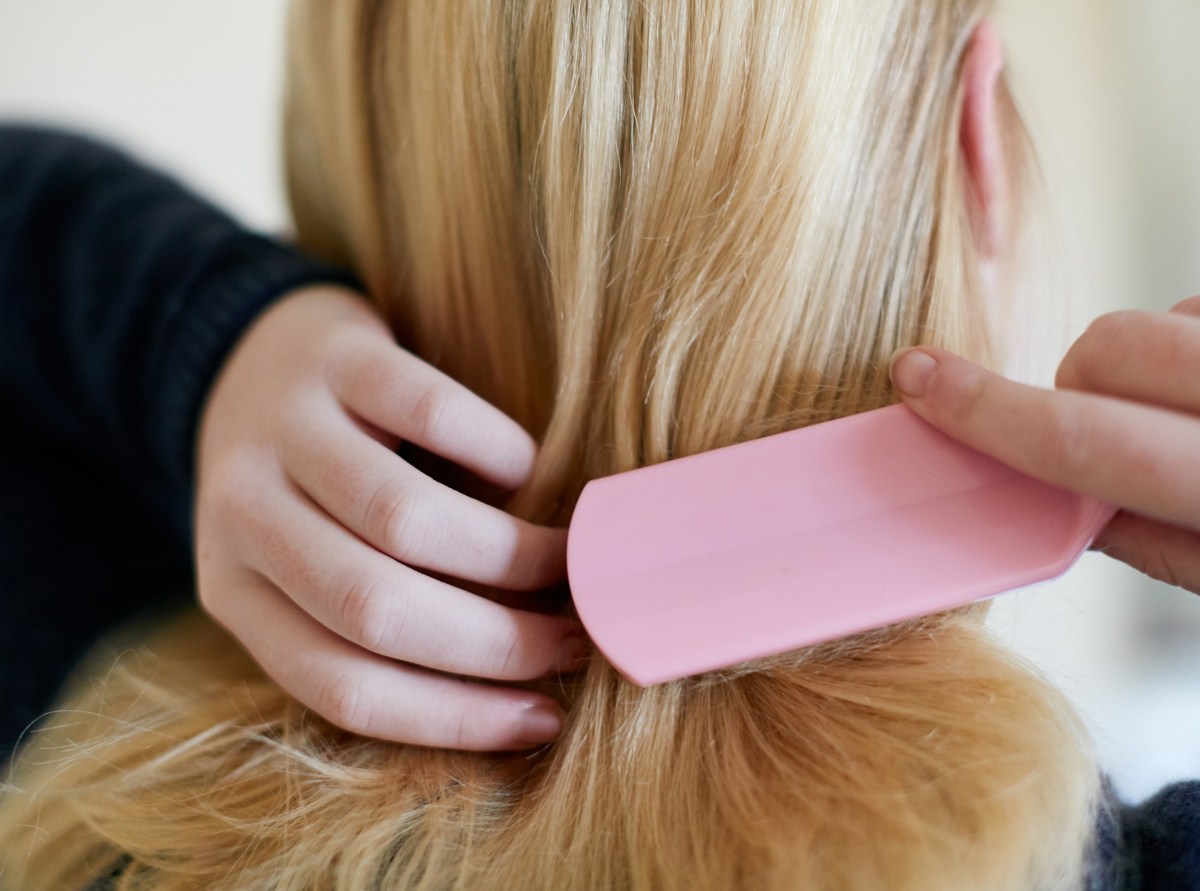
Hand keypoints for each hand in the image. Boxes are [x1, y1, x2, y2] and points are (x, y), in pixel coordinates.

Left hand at [195, 285, 580, 749]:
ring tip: (563, 562)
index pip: (339, 683)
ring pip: (403, 518)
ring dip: (506, 554)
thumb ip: (372, 622)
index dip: (451, 715)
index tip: (541, 720)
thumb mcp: (303, 565)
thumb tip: (515, 688)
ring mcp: (283, 428)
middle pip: (374, 609)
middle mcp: (242, 514)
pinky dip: (496, 451)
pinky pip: (430, 410)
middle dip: (494, 641)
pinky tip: (524, 470)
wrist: (250, 356)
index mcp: (233, 591)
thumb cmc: (302, 486)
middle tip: (571, 640)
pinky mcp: (335, 356)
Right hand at [890, 297, 1199, 593]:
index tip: (919, 380)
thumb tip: (1057, 500)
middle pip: (1112, 347)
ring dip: (1148, 362)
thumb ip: (1150, 542)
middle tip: (1104, 429)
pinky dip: (1193, 339)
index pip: (1079, 440)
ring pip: (1162, 315)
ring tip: (1178, 414)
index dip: (984, 410)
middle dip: (1081, 383)